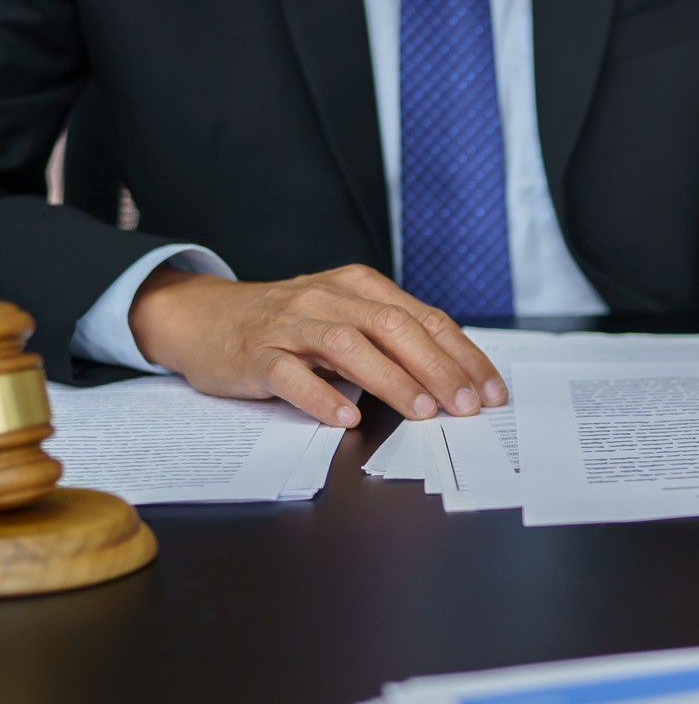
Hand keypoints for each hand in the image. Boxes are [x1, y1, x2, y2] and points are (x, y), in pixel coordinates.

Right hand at [128, 264, 506, 426]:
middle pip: (394, 328)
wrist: (203, 317)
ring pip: (348, 345)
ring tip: (421, 410)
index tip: (490, 391)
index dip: (463, 356)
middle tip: (466, 405)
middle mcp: (329, 299)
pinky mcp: (254, 354)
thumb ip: (393, 340)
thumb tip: (456, 378)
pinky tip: (346, 416)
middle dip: (438, 368)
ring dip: (390, 379)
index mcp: (361, 288)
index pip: (425, 319)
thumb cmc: (288, 325)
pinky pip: (289, 374)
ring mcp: (290, 324)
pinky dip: (320, 396)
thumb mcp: (346, 318)